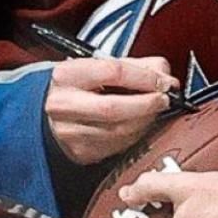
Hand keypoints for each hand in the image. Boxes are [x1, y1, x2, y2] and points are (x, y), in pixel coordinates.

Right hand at [44, 57, 179, 165]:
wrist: (52, 114)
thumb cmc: (79, 87)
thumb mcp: (101, 66)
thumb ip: (136, 65)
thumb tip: (164, 75)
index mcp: (68, 75)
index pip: (113, 72)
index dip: (145, 78)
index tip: (163, 81)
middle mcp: (64, 104)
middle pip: (114, 107)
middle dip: (147, 104)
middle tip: (164, 99)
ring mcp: (71, 131)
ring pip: (120, 130)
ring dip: (145, 120)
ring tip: (153, 110)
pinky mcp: (81, 151)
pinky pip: (119, 145)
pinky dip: (136, 134)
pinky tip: (139, 124)